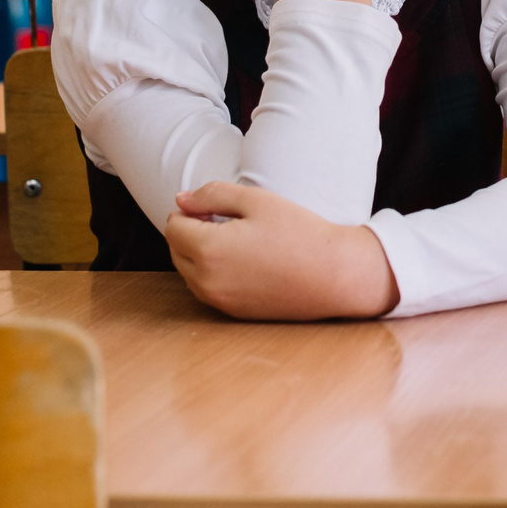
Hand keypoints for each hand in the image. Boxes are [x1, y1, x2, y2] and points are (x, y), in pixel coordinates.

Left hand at [164, 181, 399, 320]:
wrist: (333, 276)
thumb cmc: (298, 232)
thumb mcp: (256, 200)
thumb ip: (212, 195)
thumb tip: (180, 200)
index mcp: (208, 249)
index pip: (173, 227)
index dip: (188, 210)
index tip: (212, 205)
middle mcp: (206, 281)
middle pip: (176, 251)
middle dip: (189, 232)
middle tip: (222, 218)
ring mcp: (219, 301)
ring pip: (188, 273)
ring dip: (197, 254)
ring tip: (233, 238)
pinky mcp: (233, 313)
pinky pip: (206, 290)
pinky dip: (212, 273)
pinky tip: (241, 260)